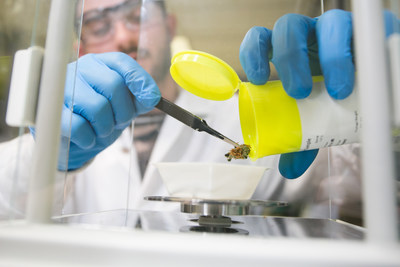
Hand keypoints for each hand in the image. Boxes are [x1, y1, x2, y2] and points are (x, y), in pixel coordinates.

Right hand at [58, 52, 160, 170]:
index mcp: (99, 64)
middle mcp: (79, 70)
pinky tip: (87, 138)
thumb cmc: (99, 117)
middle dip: (123, 111)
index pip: (122, 62)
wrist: (70, 139)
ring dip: (106, 127)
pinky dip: (89, 138)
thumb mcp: (123, 106)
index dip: (140, 79)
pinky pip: (79, 126)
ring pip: (97, 107)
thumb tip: (152, 96)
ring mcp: (62, 88)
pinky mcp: (51, 112)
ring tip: (101, 130)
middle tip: (119, 122)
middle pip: (113, 85)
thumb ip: (139, 99)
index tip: (153, 98)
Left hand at [239, 9, 398, 177]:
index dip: (254, 53)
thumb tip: (288, 170)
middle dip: (291, 59)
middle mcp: (309, 38)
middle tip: (300, 92)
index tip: (258, 79)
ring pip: (326, 23)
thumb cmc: (336, 101)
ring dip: (329, 57)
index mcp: (288, 56)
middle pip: (289, 29)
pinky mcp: (363, 30)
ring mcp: (335, 31)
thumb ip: (300, 139)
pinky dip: (356, 49)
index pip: (262, 41)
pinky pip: (360, 26)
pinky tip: (360, 70)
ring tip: (337, 90)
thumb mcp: (315, 119)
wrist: (370, 92)